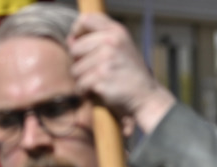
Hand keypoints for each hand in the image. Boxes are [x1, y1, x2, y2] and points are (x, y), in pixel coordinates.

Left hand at [68, 13, 175, 134]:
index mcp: (116, 31)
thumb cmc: (129, 74)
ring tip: (101, 82)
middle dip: (80, 63)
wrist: (146, 97)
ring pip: (76, 69)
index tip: (79, 44)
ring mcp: (106, 59)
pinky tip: (100, 91)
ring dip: (84, 79)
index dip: (77, 31)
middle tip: (97, 72)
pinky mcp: (101, 77)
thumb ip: (98, 39)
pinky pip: (80, 84)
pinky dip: (86, 91)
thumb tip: (70, 41)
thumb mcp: (120, 48)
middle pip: (75, 49)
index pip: (85, 20)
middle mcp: (111, 41)